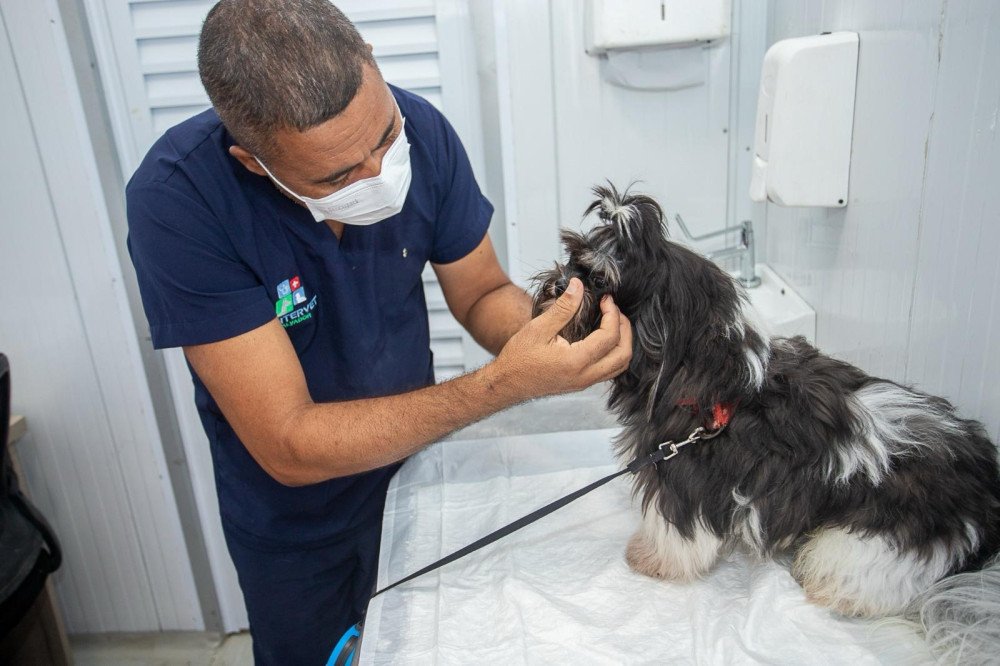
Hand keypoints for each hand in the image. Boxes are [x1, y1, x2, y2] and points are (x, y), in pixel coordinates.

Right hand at [492, 277, 632, 399]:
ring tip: (612, 322)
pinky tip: (603, 338)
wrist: (507, 384)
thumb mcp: (538, 328)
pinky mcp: (582, 383)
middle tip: (613, 310)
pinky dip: (614, 353)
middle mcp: (585, 376)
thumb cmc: (518, 358)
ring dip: (622, 343)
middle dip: (624, 329)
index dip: (612, 314)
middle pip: (623, 354)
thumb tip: (579, 286)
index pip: (609, 336)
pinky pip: (609, 370)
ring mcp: (585, 382)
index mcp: (576, 361)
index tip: (606, 300)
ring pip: (619, 365)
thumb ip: (563, 307)